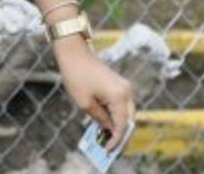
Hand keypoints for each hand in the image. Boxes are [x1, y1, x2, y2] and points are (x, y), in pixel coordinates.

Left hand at [53, 39, 135, 153]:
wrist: (74, 53)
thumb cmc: (76, 76)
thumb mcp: (84, 103)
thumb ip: (99, 119)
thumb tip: (109, 129)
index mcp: (119, 96)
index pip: (122, 124)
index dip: (116, 140)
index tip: (109, 151)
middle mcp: (126, 92)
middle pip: (128, 120)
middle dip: (120, 134)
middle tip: (111, 148)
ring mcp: (124, 87)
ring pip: (126, 113)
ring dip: (118, 125)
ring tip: (107, 139)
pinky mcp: (119, 85)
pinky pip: (120, 105)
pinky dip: (115, 116)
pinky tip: (105, 125)